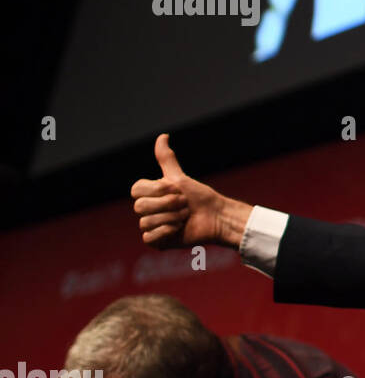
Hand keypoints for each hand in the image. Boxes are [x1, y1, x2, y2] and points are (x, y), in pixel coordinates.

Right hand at [130, 134, 250, 249]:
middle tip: (184, 204)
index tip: (177, 189)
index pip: (136, 190)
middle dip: (168, 204)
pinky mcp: (156, 241)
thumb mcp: (180, 177)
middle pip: (140, 207)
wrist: (215, 217)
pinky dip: (166, 232)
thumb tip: (162, 136)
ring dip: (171, 218)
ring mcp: (150, 226)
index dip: (158, 190)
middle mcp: (147, 210)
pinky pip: (149, 237)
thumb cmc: (199, 197)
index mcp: (148, 195)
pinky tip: (178, 229)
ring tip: (185, 217)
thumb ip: (166, 159)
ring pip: (146, 222)